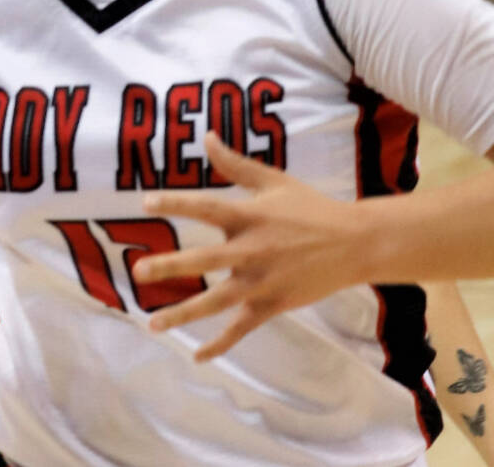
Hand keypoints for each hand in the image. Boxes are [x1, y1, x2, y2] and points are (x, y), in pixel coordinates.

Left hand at [132, 132, 370, 361]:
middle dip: (170, 266)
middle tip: (138, 271)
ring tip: (151, 322)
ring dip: (183, 313)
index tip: (145, 202)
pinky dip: (221, 344)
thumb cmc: (311, 208)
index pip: (206, 207)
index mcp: (249, 216)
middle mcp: (252, 249)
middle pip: (205, 260)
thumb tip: (207, 137)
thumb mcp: (274, 181)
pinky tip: (197, 356)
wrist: (355, 243)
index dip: (176, 203)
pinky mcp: (272, 304)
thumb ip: (235, 164)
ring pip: (216, 301)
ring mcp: (262, 281)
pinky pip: (241, 328)